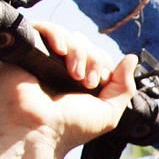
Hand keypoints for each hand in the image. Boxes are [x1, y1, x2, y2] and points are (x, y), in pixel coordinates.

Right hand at [0, 22, 136, 156]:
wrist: (38, 130)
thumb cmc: (70, 127)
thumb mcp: (108, 112)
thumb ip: (123, 87)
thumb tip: (131, 58)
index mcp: (79, 82)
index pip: (98, 56)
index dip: (103, 64)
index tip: (98, 83)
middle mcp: (61, 69)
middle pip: (85, 44)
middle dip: (93, 59)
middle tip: (87, 82)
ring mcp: (44, 59)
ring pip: (69, 36)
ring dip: (78, 52)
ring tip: (74, 74)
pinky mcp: (26, 51)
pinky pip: (43, 28)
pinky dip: (56, 35)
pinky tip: (60, 51)